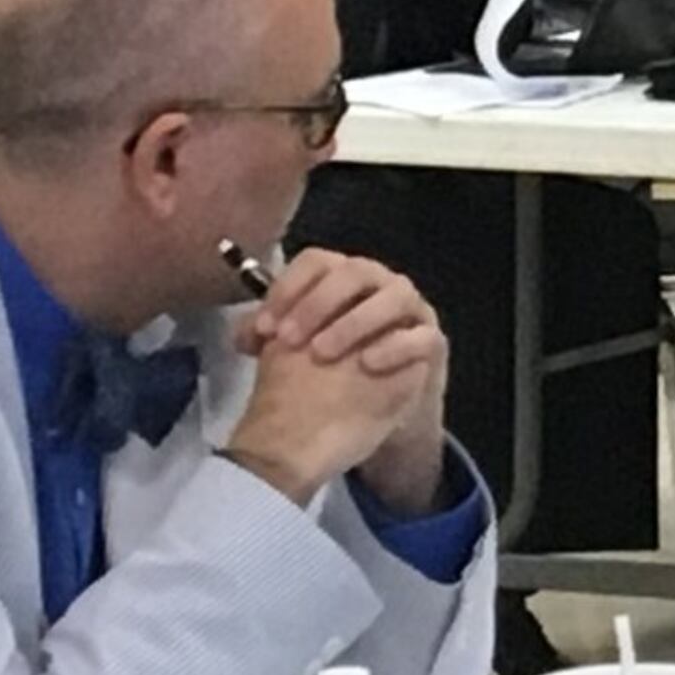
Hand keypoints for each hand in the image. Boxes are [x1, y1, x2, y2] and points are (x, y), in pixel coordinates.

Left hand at [225, 249, 444, 504]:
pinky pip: (422, 335)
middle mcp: (379, 283)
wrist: (367, 412)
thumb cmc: (330, 371)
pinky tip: (367, 364)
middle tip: (290, 340)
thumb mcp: (293, 353)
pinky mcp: (431, 342)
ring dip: (356, 321)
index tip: (266, 328)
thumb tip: (243, 335)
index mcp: (342, 277)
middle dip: (319, 303)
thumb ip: (267, 337)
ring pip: (395, 294)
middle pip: (355, 270)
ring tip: (323, 354)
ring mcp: (411, 310)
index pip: (317, 261)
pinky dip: (395, 346)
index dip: (289, 289)